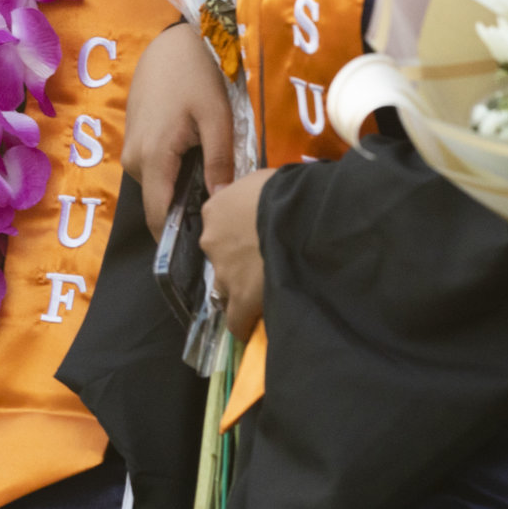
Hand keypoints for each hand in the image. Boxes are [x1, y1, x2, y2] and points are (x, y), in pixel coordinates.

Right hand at [122, 21, 237, 232]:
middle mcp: (133, 159)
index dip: (178, 239)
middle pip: (158, 204)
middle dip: (186, 213)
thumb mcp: (217, 118)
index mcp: (152, 157)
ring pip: (158, 186)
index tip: (206, 249)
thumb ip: (219, 163)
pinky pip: (154, 169)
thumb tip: (221, 205)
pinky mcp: (133, 139)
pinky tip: (198, 157)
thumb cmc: (197, 75)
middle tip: (223, 212)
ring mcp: (130, 149)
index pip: (157, 217)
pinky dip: (174, 172)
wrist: (170, 41)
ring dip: (182, 190)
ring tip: (215, 180)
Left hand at [200, 168, 275, 339]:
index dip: (236, 236)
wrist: (297, 216)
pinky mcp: (240, 298)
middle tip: (263, 263)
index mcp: (214, 209)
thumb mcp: (260, 182)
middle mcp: (210, 241)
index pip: (218, 227)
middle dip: (237, 262)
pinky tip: (254, 326)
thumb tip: (249, 202)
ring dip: (242, 288)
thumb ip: (247, 196)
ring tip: (267, 289)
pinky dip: (243, 323)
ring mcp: (223, 271)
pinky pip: (236, 319)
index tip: (253, 240)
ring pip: (227, 287)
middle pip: (220, 258)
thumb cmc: (285, 191)